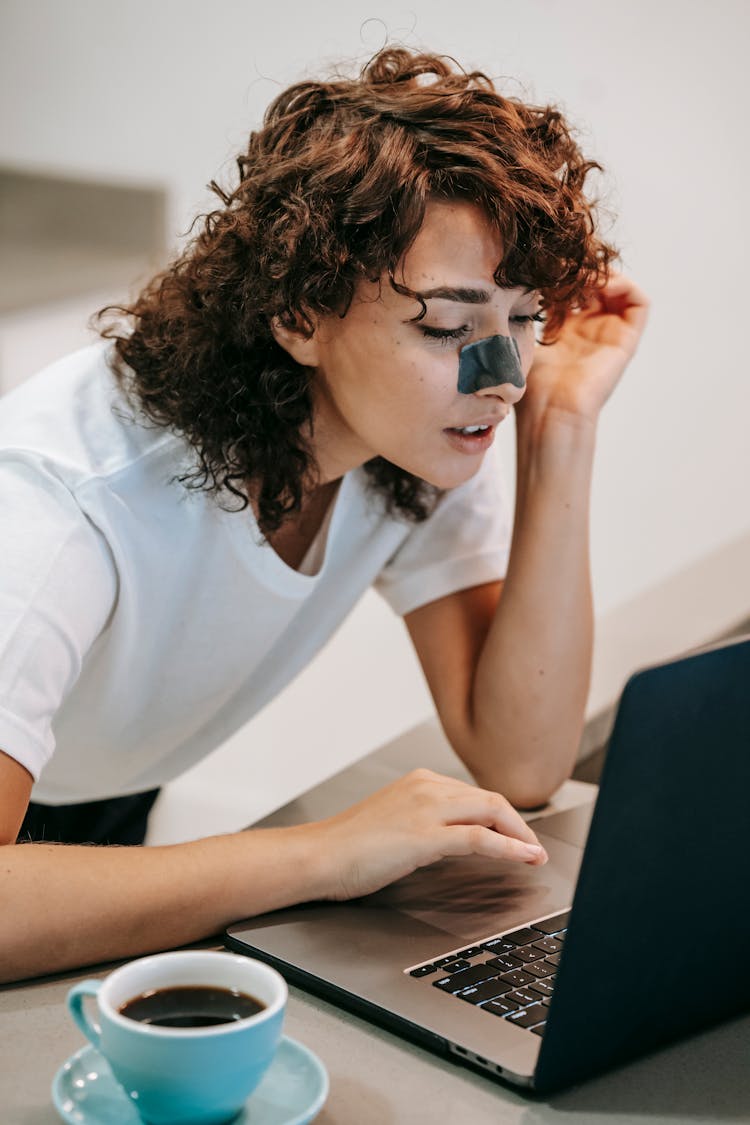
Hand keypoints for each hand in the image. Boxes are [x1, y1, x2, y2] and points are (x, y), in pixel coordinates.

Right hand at [311, 768, 547, 900]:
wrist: (319, 856)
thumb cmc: (348, 847)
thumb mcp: (394, 822)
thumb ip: (425, 822)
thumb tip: (455, 838)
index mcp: (419, 781)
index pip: (474, 793)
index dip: (503, 815)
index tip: (516, 832)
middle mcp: (426, 787)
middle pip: (491, 799)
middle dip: (519, 823)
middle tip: (534, 846)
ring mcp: (426, 809)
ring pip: (491, 811)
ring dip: (521, 834)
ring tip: (535, 854)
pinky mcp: (424, 836)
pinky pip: (479, 838)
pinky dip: (509, 848)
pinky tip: (524, 858)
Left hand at [523, 273, 649, 424]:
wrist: (551, 410)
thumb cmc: (532, 385)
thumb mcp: (524, 338)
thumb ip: (526, 310)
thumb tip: (517, 280)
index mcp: (563, 331)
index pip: (571, 288)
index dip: (562, 273)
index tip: (547, 267)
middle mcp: (589, 330)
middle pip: (596, 284)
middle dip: (582, 269)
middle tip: (565, 265)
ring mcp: (609, 335)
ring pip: (618, 289)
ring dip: (603, 274)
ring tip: (582, 274)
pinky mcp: (627, 340)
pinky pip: (639, 303)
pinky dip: (624, 285)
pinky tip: (600, 285)